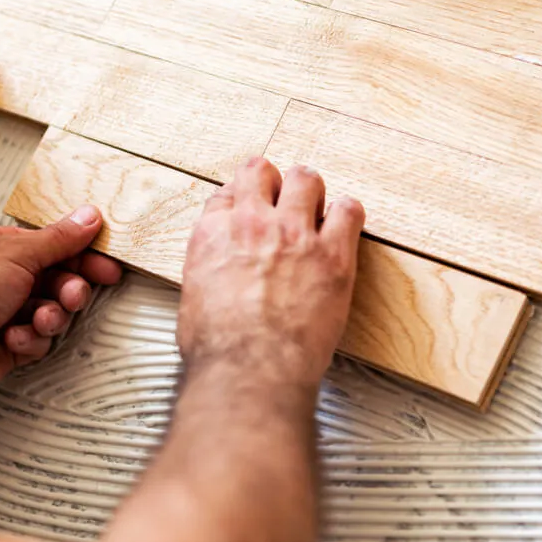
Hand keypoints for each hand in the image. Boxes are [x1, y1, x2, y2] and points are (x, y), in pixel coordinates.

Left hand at [0, 205, 120, 393]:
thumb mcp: (16, 254)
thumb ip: (58, 238)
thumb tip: (86, 218)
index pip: (51, 245)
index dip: (81, 253)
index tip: (104, 264)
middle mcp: (2, 277)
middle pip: (57, 279)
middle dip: (68, 289)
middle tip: (73, 294)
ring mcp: (6, 310)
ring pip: (53, 310)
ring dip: (50, 315)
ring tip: (40, 318)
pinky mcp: (10, 341)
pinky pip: (40, 338)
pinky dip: (30, 338)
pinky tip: (13, 335)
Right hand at [177, 158, 364, 386]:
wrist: (248, 370)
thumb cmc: (218, 349)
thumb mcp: (193, 298)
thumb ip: (208, 270)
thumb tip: (219, 275)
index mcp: (213, 234)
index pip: (229, 193)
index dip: (243, 199)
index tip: (252, 209)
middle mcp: (252, 223)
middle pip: (263, 172)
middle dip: (274, 184)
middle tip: (283, 202)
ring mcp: (294, 234)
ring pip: (307, 180)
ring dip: (311, 193)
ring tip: (316, 211)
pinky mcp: (332, 254)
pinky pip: (348, 210)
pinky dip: (347, 214)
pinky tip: (343, 227)